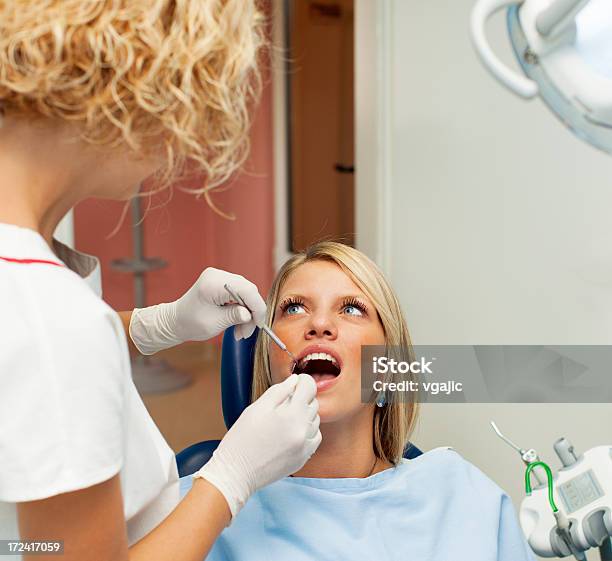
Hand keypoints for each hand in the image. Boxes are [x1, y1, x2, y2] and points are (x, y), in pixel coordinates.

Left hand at [129, 267, 266, 354]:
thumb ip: (234, 317)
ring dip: (247, 312)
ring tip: (240, 331)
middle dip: (252, 312)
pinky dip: (242, 308)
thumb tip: (250, 315)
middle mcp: (218, 275)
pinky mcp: (222, 282)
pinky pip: (240, 293)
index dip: (257, 308)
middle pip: (248, 290)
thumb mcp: (213, 323)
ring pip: (247, 293)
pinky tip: (238, 321)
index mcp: (213, 283)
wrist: (176, 320)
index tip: (259, 325)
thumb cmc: (189, 322)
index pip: (247, 290)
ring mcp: (220, 277)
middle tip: (247, 331)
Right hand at [193, 374, 320, 519]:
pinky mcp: (303, 458)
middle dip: (302, 398)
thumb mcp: (256, 408)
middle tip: (283, 402)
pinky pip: (315, 437)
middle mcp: (303, 430)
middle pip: (313, 403)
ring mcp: (305, 446)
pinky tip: (291, 431)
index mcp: (291, 414)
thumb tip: (295, 380)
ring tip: (284, 419)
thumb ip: (278, 391)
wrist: (236, 473)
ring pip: (315, 420)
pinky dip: (307, 431)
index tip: (296, 382)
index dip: (303, 381)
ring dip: (304, 414)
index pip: (309, 388)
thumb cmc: (242, 438)